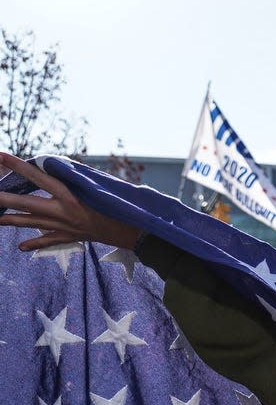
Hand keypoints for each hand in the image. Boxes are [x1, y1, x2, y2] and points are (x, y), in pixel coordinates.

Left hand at [0, 152, 139, 249]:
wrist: (132, 231)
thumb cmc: (119, 204)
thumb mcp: (99, 186)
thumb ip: (76, 178)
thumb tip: (54, 168)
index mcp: (71, 195)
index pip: (39, 178)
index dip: (19, 167)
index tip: (1, 157)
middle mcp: (64, 211)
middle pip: (27, 204)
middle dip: (4, 199)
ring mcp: (65, 226)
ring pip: (32, 222)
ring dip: (12, 220)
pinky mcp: (71, 237)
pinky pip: (49, 241)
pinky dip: (35, 244)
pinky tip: (21, 247)